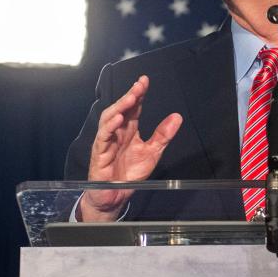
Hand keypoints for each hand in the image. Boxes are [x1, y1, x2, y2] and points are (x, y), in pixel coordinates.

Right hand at [80, 75, 181, 221]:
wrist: (116, 195)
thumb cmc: (130, 173)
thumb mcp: (153, 152)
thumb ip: (163, 135)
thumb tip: (177, 116)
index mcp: (129, 130)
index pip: (133, 108)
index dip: (138, 94)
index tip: (145, 80)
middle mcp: (117, 133)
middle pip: (121, 109)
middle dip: (129, 96)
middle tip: (139, 85)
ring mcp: (107, 142)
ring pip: (109, 119)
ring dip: (119, 107)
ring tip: (131, 98)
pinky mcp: (100, 154)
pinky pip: (103, 138)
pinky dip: (110, 127)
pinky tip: (119, 119)